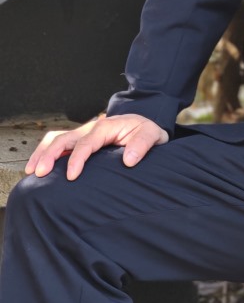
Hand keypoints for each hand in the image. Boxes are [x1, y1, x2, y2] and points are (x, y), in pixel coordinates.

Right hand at [24, 114, 168, 180]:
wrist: (144, 126)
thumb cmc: (146, 131)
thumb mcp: (152, 135)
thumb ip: (142, 145)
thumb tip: (128, 160)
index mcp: (105, 127)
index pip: (86, 143)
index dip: (77, 159)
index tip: (72, 176)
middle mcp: (90, 129)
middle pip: (63, 139)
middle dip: (49, 155)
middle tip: (40, 173)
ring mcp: (83, 134)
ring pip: (56, 139)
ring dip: (42, 153)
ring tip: (31, 171)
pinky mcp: (80, 141)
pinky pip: (59, 144)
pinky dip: (46, 153)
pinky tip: (38, 168)